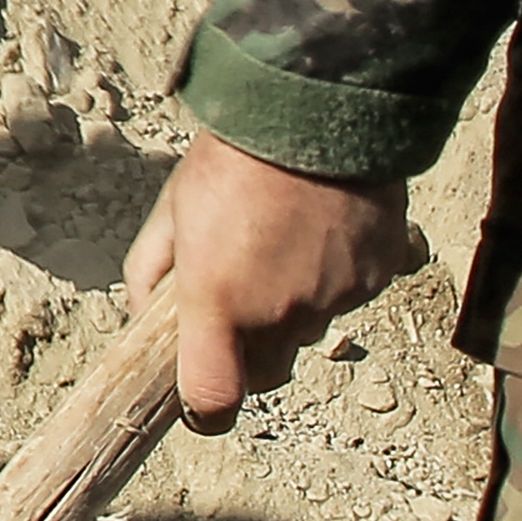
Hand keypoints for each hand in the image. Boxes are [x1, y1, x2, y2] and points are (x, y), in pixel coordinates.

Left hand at [122, 136, 418, 425]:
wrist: (312, 110)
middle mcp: (282, 312)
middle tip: (239, 300)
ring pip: (310, 331)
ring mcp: (335, 298)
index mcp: (221, 302)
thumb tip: (145, 320)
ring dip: (293, 308)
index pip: (214, 399)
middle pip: (267, 372)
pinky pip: (349, 297)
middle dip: (249, 353)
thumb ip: (150, 274)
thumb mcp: (171, 212)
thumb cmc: (230, 160)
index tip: (199, 401)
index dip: (204, 410)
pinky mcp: (377, 277)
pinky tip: (321, 230)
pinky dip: (334, 278)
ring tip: (282, 243)